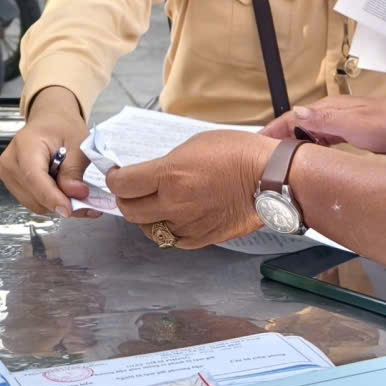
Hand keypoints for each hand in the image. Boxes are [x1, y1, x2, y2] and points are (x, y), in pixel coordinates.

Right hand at [0, 87, 97, 218]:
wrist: (49, 120)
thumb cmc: (62, 127)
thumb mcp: (78, 143)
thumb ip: (75, 169)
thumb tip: (74, 194)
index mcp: (25, 145)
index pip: (35, 179)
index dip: (52, 197)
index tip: (70, 209)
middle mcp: (10, 161)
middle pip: (34, 196)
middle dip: (60, 202)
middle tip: (85, 202)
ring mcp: (8, 174)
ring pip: (34, 203)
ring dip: (56, 204)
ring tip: (74, 193)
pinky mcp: (11, 183)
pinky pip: (32, 201)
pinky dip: (50, 202)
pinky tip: (62, 191)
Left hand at [107, 131, 272, 249]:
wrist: (271, 178)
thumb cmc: (237, 153)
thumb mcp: (194, 145)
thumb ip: (166, 164)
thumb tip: (148, 175)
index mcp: (170, 175)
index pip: (122, 184)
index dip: (114, 179)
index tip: (117, 175)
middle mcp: (174, 203)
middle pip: (129, 210)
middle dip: (125, 198)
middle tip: (131, 190)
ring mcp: (187, 224)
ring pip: (148, 228)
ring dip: (146, 217)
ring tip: (155, 204)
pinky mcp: (201, 239)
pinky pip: (172, 239)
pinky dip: (168, 229)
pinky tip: (175, 217)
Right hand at [258, 99, 385, 157]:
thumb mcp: (354, 124)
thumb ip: (324, 120)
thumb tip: (296, 113)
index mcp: (329, 109)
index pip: (292, 117)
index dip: (273, 131)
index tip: (256, 144)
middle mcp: (334, 113)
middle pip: (299, 125)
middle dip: (281, 139)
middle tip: (265, 158)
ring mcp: (344, 123)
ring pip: (312, 134)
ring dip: (297, 145)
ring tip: (284, 161)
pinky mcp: (353, 134)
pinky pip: (326, 141)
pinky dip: (315, 149)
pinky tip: (315, 159)